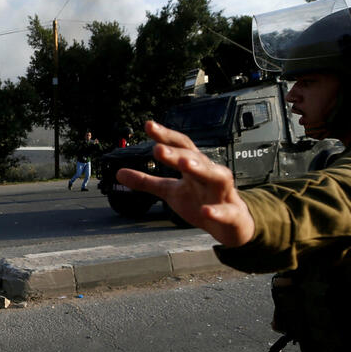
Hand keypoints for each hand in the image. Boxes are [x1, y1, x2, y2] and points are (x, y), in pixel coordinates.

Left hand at [116, 121, 254, 246]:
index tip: (148, 125)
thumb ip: (146, 182)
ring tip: (185, 164)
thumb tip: (119, 173)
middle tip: (158, 148)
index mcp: (194, 168)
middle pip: (196, 159)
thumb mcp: (170, 191)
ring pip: (217, 177)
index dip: (166, 136)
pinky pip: (226, 211)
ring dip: (202, 169)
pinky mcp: (232, 214)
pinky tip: (206, 211)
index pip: (181, 146)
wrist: (232, 226)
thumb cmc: (201, 201)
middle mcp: (210, 176)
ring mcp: (222, 194)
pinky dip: (216, 211)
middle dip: (178, 153)